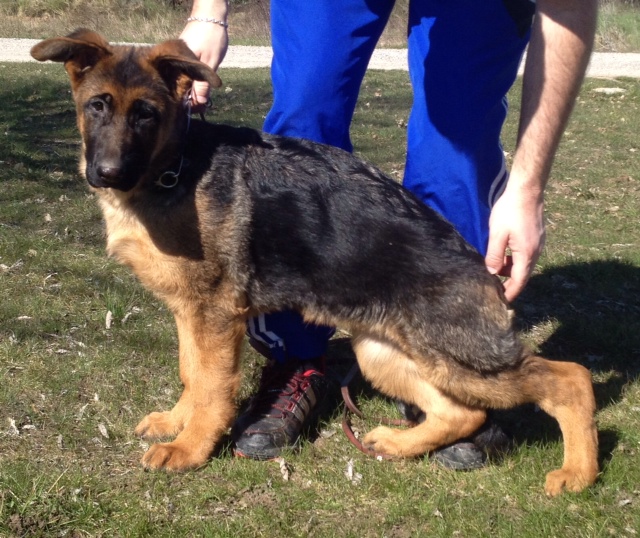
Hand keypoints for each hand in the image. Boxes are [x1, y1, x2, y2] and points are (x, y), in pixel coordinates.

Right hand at [180, 21, 227, 106]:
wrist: (210, 15)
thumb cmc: (211, 37)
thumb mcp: (210, 63)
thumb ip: (204, 84)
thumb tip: (199, 103)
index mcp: (177, 65)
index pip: (180, 91)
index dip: (189, 102)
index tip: (199, 110)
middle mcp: (174, 63)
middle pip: (179, 87)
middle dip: (190, 98)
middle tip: (203, 107)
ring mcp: (177, 60)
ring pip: (182, 81)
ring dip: (192, 90)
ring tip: (202, 99)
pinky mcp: (182, 58)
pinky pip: (184, 74)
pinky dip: (192, 81)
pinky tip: (199, 87)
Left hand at [485, 181, 545, 302]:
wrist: (527, 190)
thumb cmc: (509, 210)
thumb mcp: (497, 234)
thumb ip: (495, 255)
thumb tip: (493, 273)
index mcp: (526, 254)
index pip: (519, 281)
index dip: (510, 293)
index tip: (501, 302)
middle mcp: (536, 251)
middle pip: (523, 275)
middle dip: (510, 284)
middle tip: (495, 290)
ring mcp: (538, 243)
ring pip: (524, 265)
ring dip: (511, 271)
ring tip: (495, 273)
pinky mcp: (537, 236)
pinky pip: (526, 255)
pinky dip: (515, 261)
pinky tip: (504, 257)